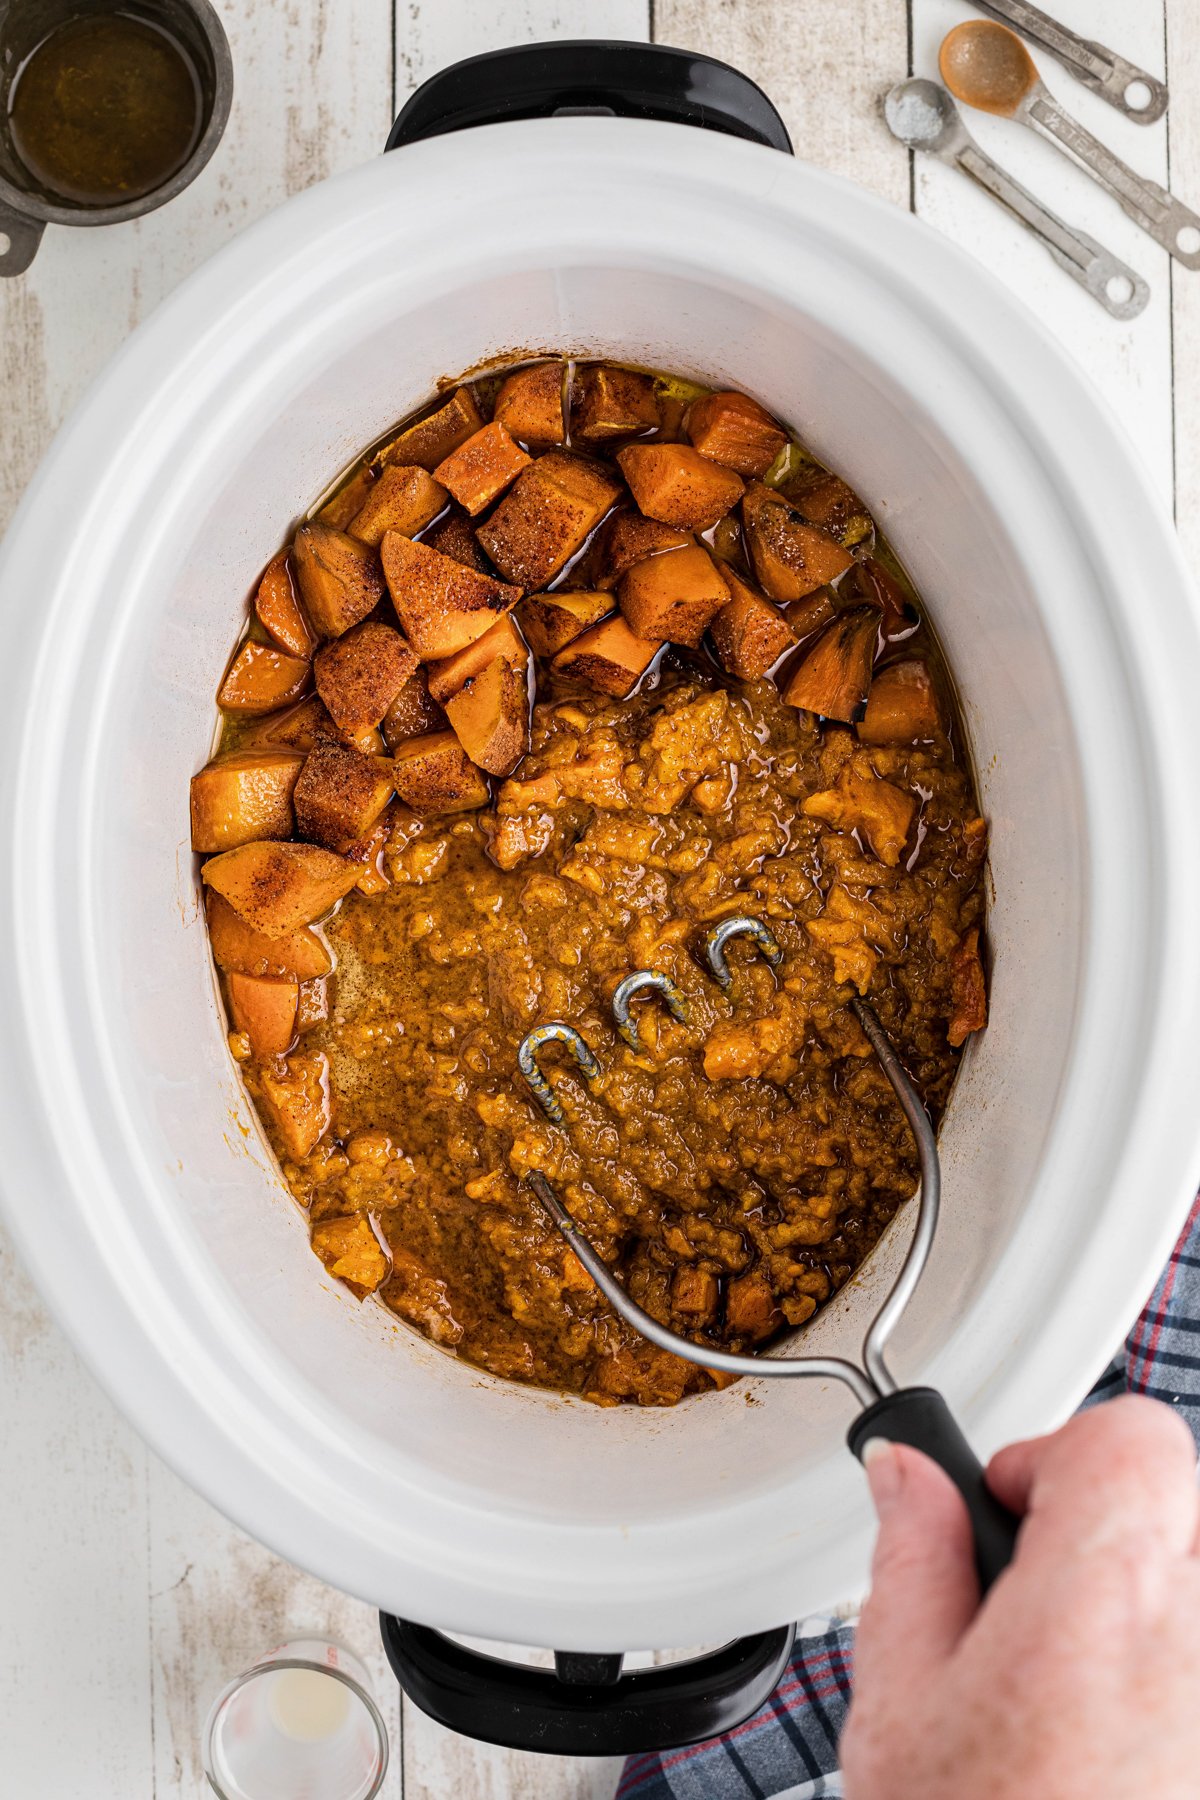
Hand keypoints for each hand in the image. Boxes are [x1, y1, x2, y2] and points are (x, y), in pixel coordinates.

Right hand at [841, 1395, 1199, 1798]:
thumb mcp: (901, 1710)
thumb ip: (912, 1560)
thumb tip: (906, 1474)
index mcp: (1107, 1601)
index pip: (1130, 1436)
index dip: (1058, 1458)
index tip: (1014, 1519)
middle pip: (1178, 1506)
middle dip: (1106, 1537)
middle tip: (1039, 1617)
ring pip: (1197, 1585)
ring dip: (1149, 1616)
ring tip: (1080, 1707)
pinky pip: (1199, 1666)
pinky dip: (1173, 1680)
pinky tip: (1122, 1752)